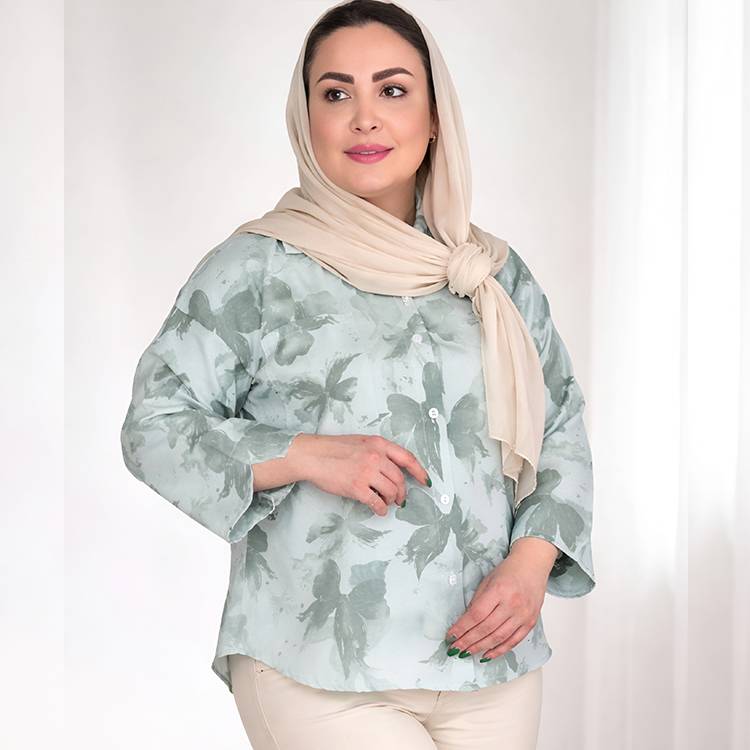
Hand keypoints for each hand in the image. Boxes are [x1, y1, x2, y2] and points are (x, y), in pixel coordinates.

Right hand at [288, 433, 429, 515]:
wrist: (311, 455)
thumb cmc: (333, 449)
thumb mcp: (361, 442)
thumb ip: (377, 452)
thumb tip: (391, 469)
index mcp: (378, 443)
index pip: (407, 458)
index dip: (420, 471)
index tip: (425, 481)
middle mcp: (375, 457)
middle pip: (400, 479)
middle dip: (403, 492)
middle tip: (401, 499)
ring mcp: (367, 472)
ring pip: (391, 491)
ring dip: (392, 500)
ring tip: (388, 503)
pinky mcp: (357, 487)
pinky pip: (377, 502)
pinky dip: (381, 509)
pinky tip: (380, 510)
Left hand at [444, 540, 556, 660]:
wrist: (532, 566)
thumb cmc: (508, 571)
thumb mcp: (487, 581)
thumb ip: (478, 601)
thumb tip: (465, 624)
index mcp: (499, 590)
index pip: (476, 614)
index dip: (462, 628)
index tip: (451, 636)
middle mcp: (512, 604)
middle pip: (486, 629)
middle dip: (468, 641)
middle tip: (455, 649)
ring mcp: (523, 615)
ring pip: (499, 638)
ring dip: (480, 648)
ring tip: (466, 653)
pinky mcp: (530, 623)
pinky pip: (513, 642)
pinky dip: (499, 651)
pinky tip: (486, 655)